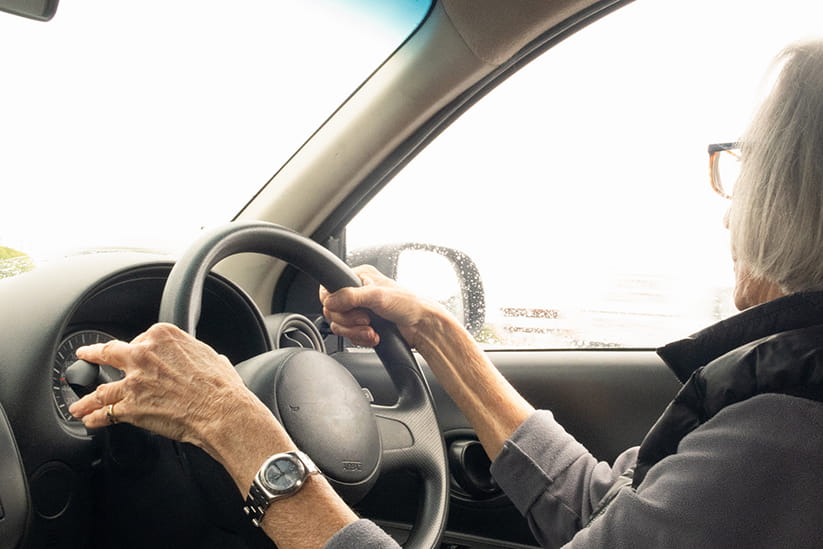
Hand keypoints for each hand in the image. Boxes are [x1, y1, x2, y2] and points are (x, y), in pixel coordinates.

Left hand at [69, 323, 257, 453]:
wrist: (221, 410)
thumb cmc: (221, 386)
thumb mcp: (211, 356)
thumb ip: (197, 354)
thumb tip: (205, 361)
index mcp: (163, 336)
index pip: (141, 338)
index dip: (139, 349)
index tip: (136, 355)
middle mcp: (144, 354)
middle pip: (109, 352)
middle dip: (93, 354)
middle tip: (84, 355)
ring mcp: (134, 381)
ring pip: (102, 388)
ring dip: (87, 398)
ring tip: (78, 405)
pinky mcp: (130, 407)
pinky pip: (106, 413)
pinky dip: (95, 418)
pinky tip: (90, 421)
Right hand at [320, 264, 442, 347]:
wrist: (422, 326)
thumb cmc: (409, 304)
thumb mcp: (377, 296)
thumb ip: (350, 297)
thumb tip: (330, 301)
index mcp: (359, 277)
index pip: (329, 289)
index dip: (334, 303)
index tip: (346, 309)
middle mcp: (358, 293)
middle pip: (333, 311)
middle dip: (349, 320)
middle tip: (365, 319)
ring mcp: (360, 311)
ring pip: (340, 325)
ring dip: (355, 331)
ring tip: (371, 329)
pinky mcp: (363, 327)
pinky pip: (350, 336)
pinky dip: (361, 338)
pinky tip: (374, 335)